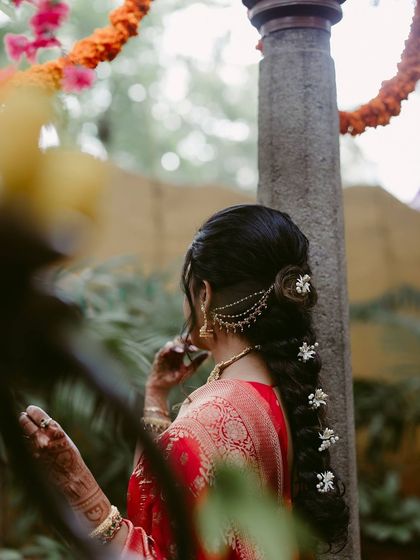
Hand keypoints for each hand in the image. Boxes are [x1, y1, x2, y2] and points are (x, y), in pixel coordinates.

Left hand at [19, 405, 110, 527]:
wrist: (71, 476)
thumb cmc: (70, 456)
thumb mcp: (64, 438)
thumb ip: (51, 430)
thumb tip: (38, 422)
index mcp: (55, 430)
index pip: (38, 416)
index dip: (33, 411)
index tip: (30, 409)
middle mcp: (44, 438)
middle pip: (26, 424)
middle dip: (23, 419)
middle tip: (22, 415)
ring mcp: (37, 449)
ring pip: (24, 435)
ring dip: (23, 429)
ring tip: (23, 425)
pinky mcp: (32, 458)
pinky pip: (26, 446)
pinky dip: (26, 441)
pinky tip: (28, 439)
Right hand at [147, 338, 208, 391]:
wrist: (163, 386)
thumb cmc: (176, 378)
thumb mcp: (189, 370)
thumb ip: (197, 362)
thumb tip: (208, 353)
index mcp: (181, 352)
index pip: (187, 342)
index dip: (192, 342)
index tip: (199, 346)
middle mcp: (174, 350)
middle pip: (180, 340)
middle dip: (186, 341)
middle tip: (192, 345)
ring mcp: (166, 352)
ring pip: (172, 343)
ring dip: (178, 345)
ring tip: (183, 350)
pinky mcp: (159, 356)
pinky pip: (163, 350)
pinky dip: (168, 348)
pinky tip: (173, 350)